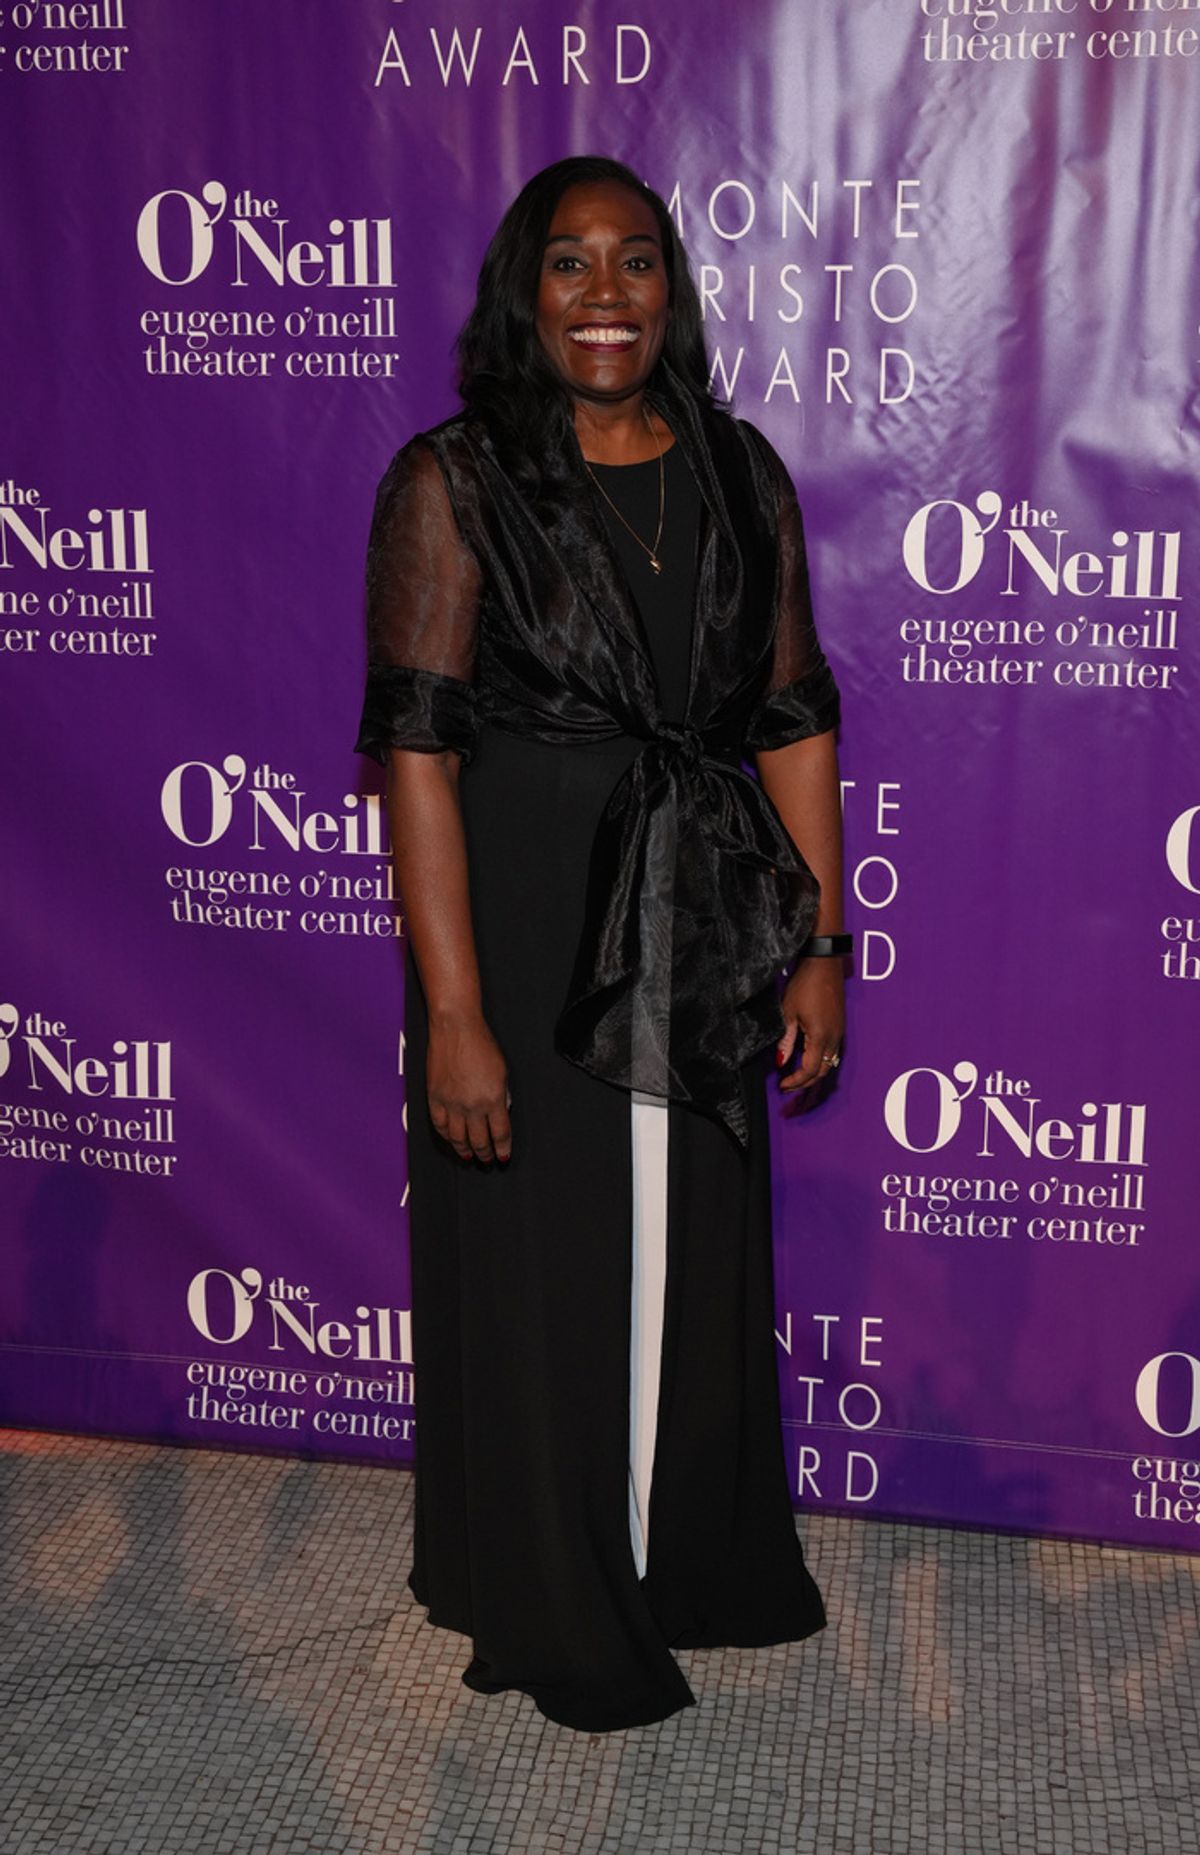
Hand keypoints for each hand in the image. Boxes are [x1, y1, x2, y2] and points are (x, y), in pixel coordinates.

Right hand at [426, 1010, 511, 1162]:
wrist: (455, 1028)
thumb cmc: (480, 1043)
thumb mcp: (503, 1071)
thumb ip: (503, 1095)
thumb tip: (502, 1111)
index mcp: (493, 1099)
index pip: (500, 1134)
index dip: (503, 1149)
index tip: (503, 1155)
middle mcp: (471, 1105)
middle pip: (479, 1141)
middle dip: (485, 1154)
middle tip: (488, 1160)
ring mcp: (451, 1103)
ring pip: (458, 1138)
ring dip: (465, 1150)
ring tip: (469, 1156)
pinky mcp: (435, 1097)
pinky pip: (439, 1125)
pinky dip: (446, 1137)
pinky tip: (450, 1140)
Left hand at [776, 958, 845, 1093]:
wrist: (823, 963)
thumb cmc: (805, 983)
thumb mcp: (789, 1012)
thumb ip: (786, 1040)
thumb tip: (780, 1061)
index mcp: (821, 1036)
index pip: (810, 1070)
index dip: (796, 1082)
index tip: (783, 1085)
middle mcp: (835, 1037)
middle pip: (823, 1072)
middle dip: (805, 1084)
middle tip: (789, 1088)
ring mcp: (840, 1032)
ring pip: (830, 1064)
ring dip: (814, 1075)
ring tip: (797, 1079)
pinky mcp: (840, 1026)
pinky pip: (833, 1053)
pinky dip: (821, 1063)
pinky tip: (809, 1061)